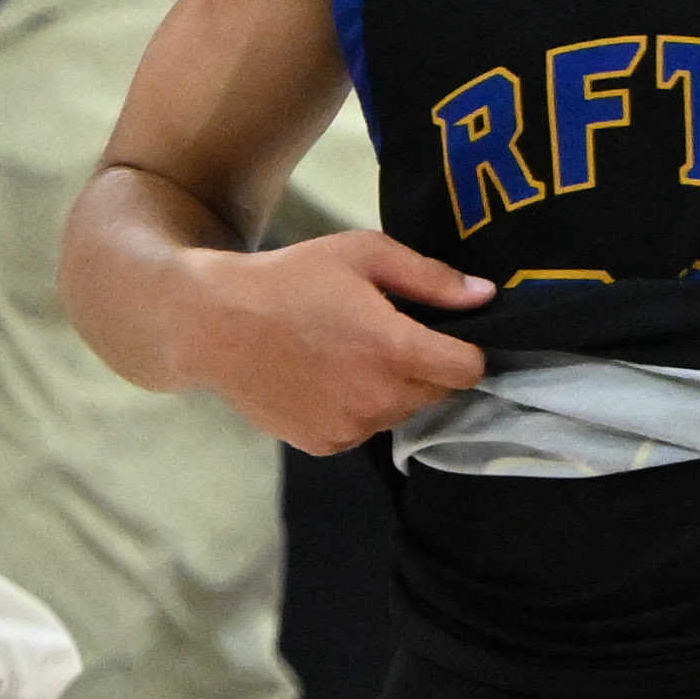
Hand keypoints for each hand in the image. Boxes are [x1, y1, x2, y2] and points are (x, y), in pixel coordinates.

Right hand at [172, 228, 500, 454]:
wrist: (213, 325)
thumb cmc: (290, 279)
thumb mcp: (362, 254)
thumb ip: (431, 277)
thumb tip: (486, 296)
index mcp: (394, 348)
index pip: (469, 369)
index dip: (465, 349)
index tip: (443, 334)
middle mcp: (377, 397)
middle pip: (438, 393)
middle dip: (425, 367)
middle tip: (383, 337)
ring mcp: (351, 426)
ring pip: (402, 413)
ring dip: (392, 389)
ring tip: (349, 357)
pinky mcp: (325, 444)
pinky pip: (365, 429)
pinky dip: (357, 409)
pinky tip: (325, 380)